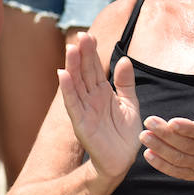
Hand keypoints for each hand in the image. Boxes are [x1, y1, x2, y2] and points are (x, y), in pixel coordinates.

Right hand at [57, 33, 142, 182]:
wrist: (122, 159)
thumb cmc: (124, 133)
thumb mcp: (130, 103)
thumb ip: (125, 83)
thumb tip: (123, 59)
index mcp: (102, 92)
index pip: (95, 68)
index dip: (92, 52)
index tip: (90, 35)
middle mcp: (91, 98)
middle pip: (84, 72)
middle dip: (82, 54)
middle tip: (81, 34)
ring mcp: (84, 110)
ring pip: (76, 84)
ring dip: (72, 67)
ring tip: (71, 49)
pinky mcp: (80, 123)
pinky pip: (73, 104)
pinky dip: (67, 89)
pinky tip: (63, 75)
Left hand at [139, 77, 193, 183]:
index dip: (188, 128)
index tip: (171, 121)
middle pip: (187, 145)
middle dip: (166, 135)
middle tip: (149, 122)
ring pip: (180, 158)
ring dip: (161, 149)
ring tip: (144, 136)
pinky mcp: (192, 174)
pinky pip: (176, 171)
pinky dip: (162, 165)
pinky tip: (148, 154)